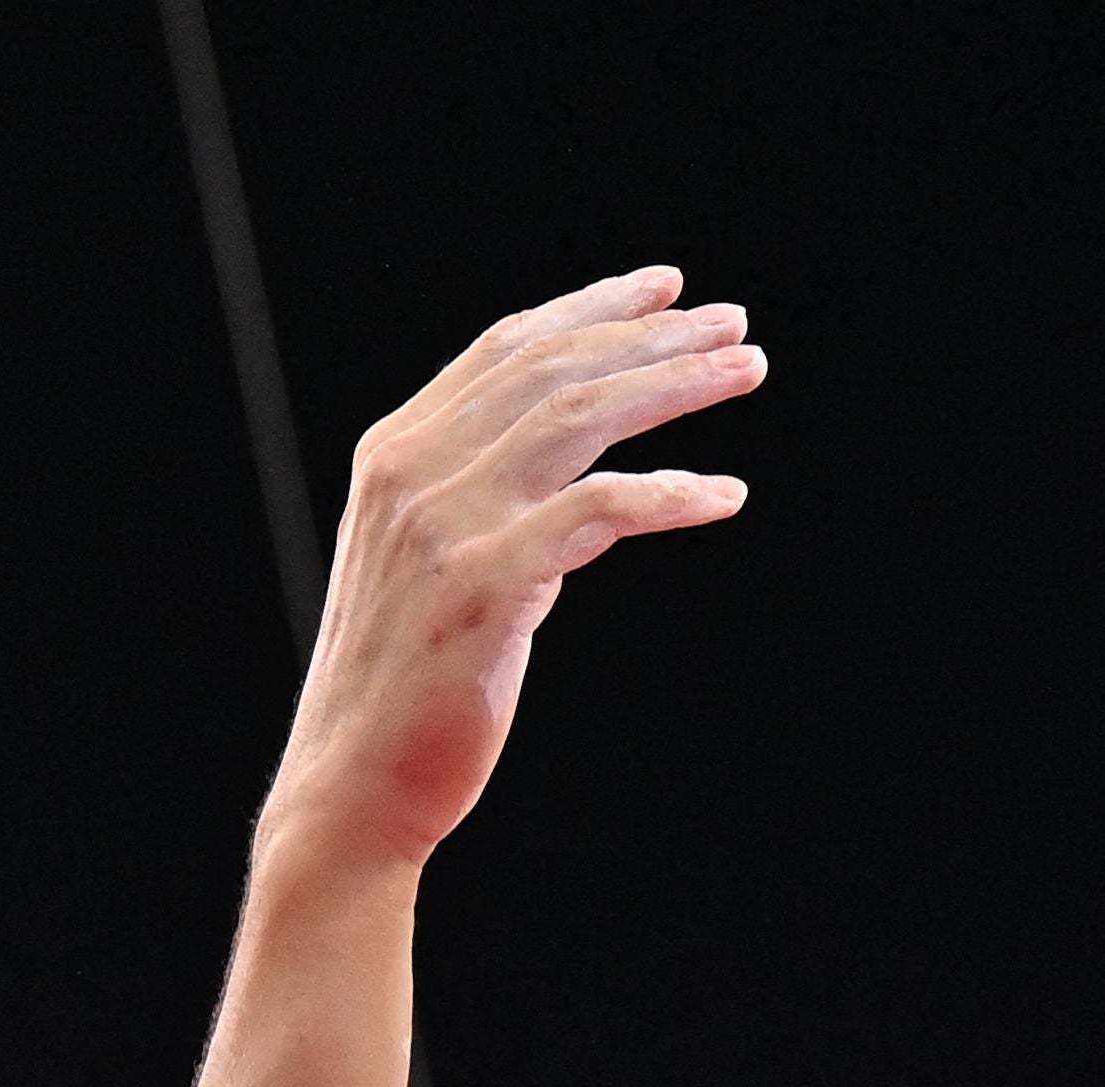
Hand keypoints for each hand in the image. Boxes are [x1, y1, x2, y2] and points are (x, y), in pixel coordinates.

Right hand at [259, 267, 760, 871]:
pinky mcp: (485, 585)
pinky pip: (598, 511)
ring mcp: (445, 525)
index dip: (590, 310)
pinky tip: (724, 492)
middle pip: (552, 372)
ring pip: (578, 420)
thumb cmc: (413, 683)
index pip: (505, 349)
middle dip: (652, 339)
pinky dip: (669, 493)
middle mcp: (413, 472)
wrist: (358, 778)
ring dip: (673, 389)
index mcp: (397, 453)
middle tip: (735, 328)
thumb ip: (486, 502)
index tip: (668, 289)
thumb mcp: (437, 565)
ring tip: (746, 373)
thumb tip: (578, 477)